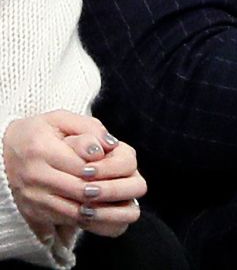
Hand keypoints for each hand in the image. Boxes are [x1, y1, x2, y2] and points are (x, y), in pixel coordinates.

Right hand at [2, 111, 145, 240]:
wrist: (1, 151)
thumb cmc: (37, 130)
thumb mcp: (60, 118)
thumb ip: (89, 127)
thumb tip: (110, 145)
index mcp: (42, 150)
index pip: (80, 166)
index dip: (103, 170)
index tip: (120, 170)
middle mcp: (34, 176)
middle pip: (77, 190)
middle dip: (104, 192)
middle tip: (124, 191)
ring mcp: (30, 197)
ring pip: (69, 210)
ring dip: (96, 210)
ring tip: (115, 204)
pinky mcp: (30, 210)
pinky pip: (58, 220)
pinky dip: (80, 219)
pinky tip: (97, 213)